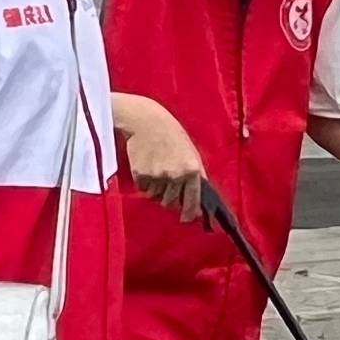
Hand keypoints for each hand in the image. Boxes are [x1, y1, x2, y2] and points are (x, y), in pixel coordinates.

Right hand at [121, 101, 211, 221]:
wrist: (146, 121)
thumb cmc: (171, 135)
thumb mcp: (190, 152)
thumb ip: (196, 174)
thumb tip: (198, 199)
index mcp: (192, 170)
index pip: (193, 200)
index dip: (190, 212)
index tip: (187, 218)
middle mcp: (176, 175)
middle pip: (171, 202)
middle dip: (170, 199)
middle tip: (167, 185)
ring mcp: (157, 176)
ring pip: (156, 197)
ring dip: (156, 190)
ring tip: (156, 170)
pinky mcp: (141, 175)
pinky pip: (143, 188)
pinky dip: (144, 183)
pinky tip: (147, 166)